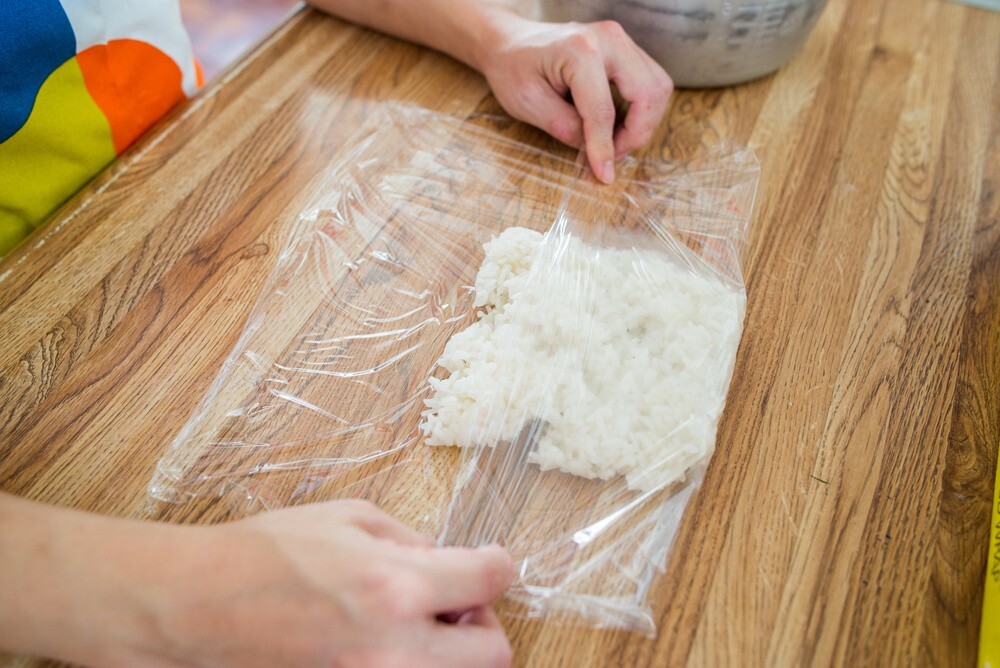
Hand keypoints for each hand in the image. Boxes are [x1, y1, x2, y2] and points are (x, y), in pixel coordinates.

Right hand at [158, 501, 513, 667]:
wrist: (195, 608)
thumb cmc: (263, 554)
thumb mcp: (346, 519)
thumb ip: (409, 539)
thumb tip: (443, 558)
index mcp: (395, 586)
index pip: (488, 580)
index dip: (500, 565)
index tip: (493, 563)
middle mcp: (393, 648)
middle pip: (494, 652)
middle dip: (483, 622)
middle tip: (456, 602)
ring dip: (451, 651)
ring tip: (416, 623)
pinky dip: (410, 662)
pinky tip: (384, 641)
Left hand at [477, 15, 673, 182]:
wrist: (510, 41)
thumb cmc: (513, 69)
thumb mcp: (529, 104)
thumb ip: (565, 128)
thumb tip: (598, 152)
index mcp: (580, 50)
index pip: (603, 110)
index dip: (605, 149)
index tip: (604, 176)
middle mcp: (609, 39)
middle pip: (648, 94)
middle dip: (636, 134)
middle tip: (610, 157)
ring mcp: (620, 40)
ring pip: (658, 88)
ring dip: (643, 122)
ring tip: (614, 142)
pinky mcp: (625, 48)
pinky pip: (650, 81)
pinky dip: (641, 109)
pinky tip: (617, 124)